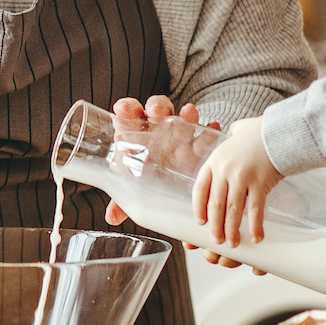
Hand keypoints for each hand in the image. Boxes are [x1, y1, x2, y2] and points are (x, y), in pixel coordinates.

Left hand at [103, 95, 213, 226]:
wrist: (175, 186)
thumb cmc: (148, 184)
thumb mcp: (134, 191)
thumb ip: (122, 202)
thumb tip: (112, 218)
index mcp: (134, 138)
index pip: (127, 117)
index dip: (125, 110)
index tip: (123, 109)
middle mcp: (156, 132)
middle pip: (155, 111)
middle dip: (156, 107)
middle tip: (157, 111)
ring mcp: (177, 135)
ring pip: (180, 118)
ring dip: (184, 114)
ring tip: (189, 113)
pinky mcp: (197, 144)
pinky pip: (204, 134)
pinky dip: (208, 131)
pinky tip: (213, 129)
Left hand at [192, 116, 280, 248]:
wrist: (280, 130)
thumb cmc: (260, 132)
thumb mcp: (236, 134)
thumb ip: (229, 139)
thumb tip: (230, 135)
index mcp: (215, 160)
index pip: (200, 188)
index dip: (198, 207)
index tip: (200, 222)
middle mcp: (224, 170)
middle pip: (215, 204)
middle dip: (215, 226)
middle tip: (216, 241)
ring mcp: (241, 177)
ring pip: (233, 211)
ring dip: (232, 230)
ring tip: (233, 244)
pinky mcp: (260, 183)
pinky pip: (255, 210)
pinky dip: (255, 226)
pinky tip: (256, 238)